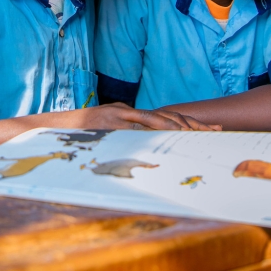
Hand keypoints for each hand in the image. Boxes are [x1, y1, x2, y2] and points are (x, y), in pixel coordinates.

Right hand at [69, 103, 221, 130]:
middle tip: (216, 130)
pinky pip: (139, 120)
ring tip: (198, 132)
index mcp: (129, 117)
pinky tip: (171, 130)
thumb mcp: (106, 142)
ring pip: (157, 116)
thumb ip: (124, 144)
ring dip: (179, 124)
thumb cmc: (79, 140)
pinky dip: (157, 125)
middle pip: (168, 116)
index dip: (188, 124)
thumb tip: (144, 159)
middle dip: (194, 124)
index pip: (165, 119)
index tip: (210, 130)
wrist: (54, 128)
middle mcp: (128, 111)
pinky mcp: (112, 116)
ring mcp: (121, 112)